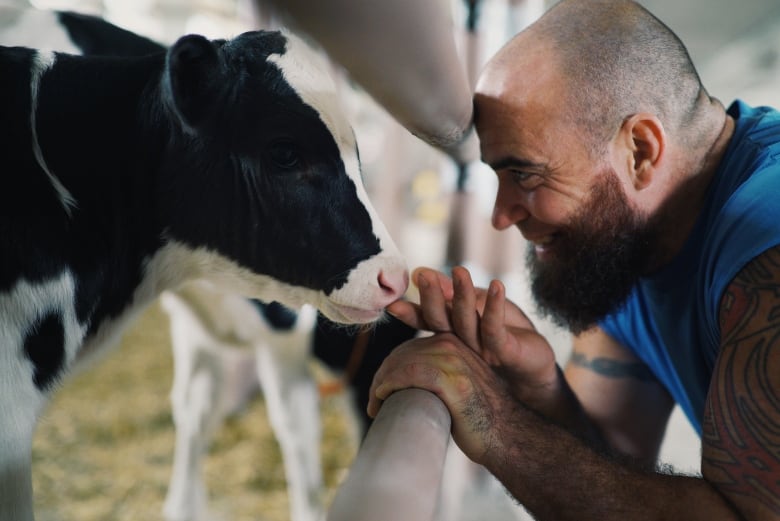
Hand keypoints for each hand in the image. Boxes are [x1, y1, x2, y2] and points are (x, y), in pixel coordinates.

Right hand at [386, 266, 559, 410]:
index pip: (427, 319)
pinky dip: (495, 307)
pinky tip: (497, 286)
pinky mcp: (504, 352)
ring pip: (466, 323)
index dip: (410, 312)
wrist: (537, 369)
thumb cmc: (508, 333)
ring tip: (459, 271)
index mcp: (452, 331)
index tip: (392, 303)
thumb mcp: (481, 304)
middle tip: (424, 277)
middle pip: (441, 321)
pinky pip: (495, 330)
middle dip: (432, 298)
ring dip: (463, 296)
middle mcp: (461, 342)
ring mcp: (481, 350)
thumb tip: (419, 271)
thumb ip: (452, 291)